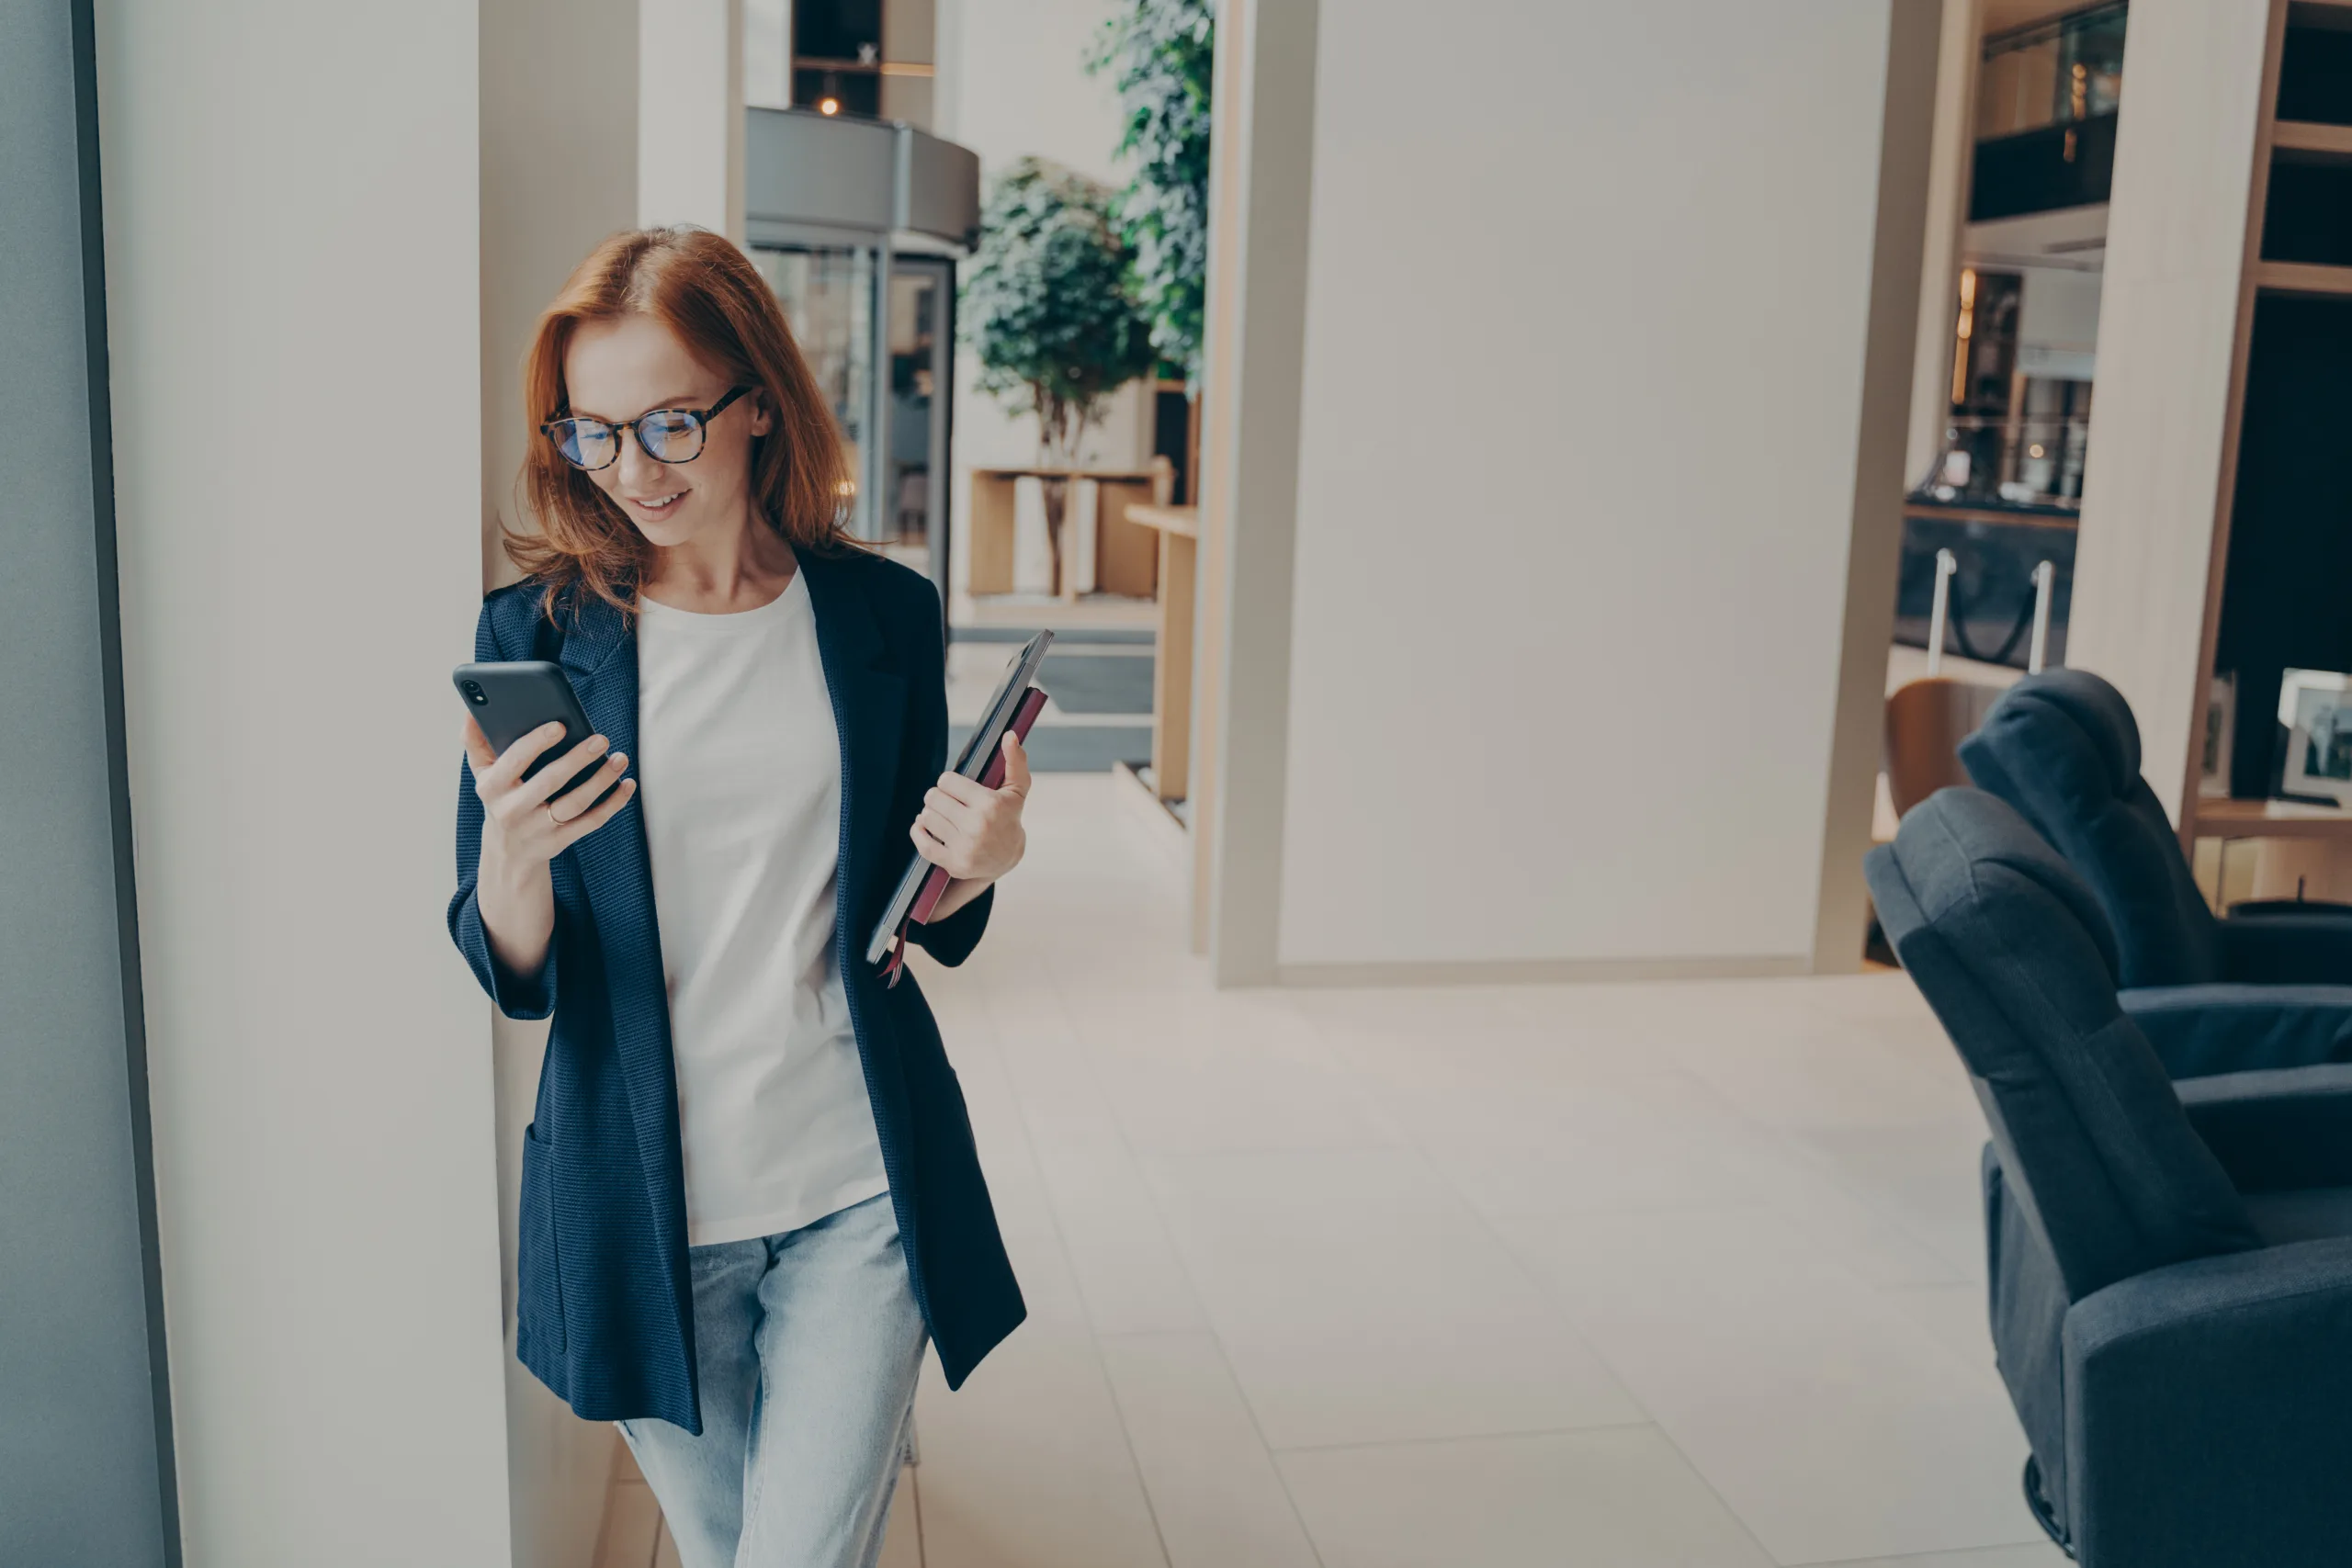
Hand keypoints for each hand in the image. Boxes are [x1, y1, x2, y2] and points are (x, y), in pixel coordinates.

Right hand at [462, 715, 635, 867]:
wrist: (507, 852)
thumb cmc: (501, 799)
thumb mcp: (483, 774)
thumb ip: (476, 742)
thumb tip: (471, 709)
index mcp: (492, 786)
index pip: (514, 760)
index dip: (537, 742)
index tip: (560, 725)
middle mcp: (513, 810)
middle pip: (549, 781)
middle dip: (577, 759)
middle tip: (601, 739)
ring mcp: (538, 828)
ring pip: (575, 803)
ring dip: (601, 780)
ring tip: (619, 759)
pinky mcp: (560, 842)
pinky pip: (591, 822)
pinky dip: (613, 803)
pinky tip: (626, 784)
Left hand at [911, 731, 1029, 885]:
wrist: (1009, 858)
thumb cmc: (1010, 817)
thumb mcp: (1016, 790)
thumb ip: (1015, 761)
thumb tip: (1009, 735)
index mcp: (990, 804)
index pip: (946, 781)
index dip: (949, 782)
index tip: (957, 788)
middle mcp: (977, 826)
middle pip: (933, 798)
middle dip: (938, 797)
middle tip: (948, 802)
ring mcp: (965, 847)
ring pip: (927, 818)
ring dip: (930, 814)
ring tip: (942, 815)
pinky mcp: (954, 864)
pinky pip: (923, 844)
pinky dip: (918, 831)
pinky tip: (923, 826)